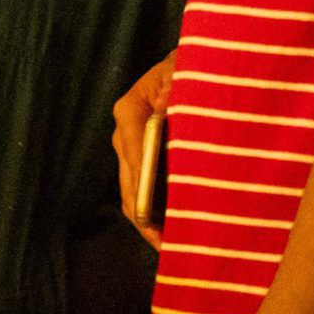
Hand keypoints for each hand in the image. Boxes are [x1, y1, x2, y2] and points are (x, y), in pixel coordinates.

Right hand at [112, 49, 176, 246]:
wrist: (190, 66)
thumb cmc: (188, 66)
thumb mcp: (185, 71)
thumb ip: (176, 86)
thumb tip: (165, 104)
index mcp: (129, 111)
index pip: (133, 158)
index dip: (144, 193)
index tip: (156, 225)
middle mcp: (123, 132)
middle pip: (129, 182)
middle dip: (145, 217)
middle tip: (167, 248)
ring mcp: (131, 146)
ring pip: (133, 190)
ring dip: (150, 219)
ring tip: (171, 246)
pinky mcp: (143, 156)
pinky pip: (144, 188)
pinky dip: (156, 210)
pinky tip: (172, 229)